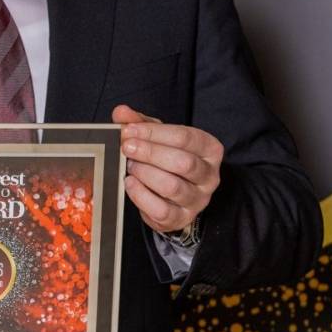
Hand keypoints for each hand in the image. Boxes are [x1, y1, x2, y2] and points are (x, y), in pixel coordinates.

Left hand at [112, 103, 222, 235]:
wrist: (172, 195)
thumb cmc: (167, 160)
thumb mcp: (158, 136)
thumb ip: (140, 123)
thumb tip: (121, 113)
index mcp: (210, 149)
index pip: (185, 137)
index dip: (153, 133)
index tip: (129, 130)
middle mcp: (210, 176)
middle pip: (182, 163)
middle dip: (150, 153)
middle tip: (127, 147)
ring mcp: (198, 199)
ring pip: (172, 187)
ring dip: (145, 173)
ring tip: (130, 166)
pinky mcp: (182, 218)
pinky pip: (161, 210)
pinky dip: (141, 196)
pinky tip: (130, 183)